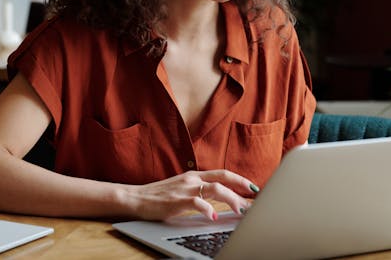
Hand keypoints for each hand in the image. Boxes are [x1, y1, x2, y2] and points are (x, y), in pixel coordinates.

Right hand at [123, 170, 258, 221]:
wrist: (135, 198)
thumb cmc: (157, 197)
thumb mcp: (180, 189)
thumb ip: (197, 191)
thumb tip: (218, 202)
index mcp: (193, 176)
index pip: (221, 173)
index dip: (239, 179)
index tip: (253, 187)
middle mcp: (191, 179)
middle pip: (222, 178)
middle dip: (242, 187)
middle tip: (255, 197)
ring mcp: (185, 189)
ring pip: (215, 189)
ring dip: (231, 199)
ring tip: (241, 210)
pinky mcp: (177, 200)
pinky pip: (197, 202)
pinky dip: (208, 209)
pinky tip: (213, 216)